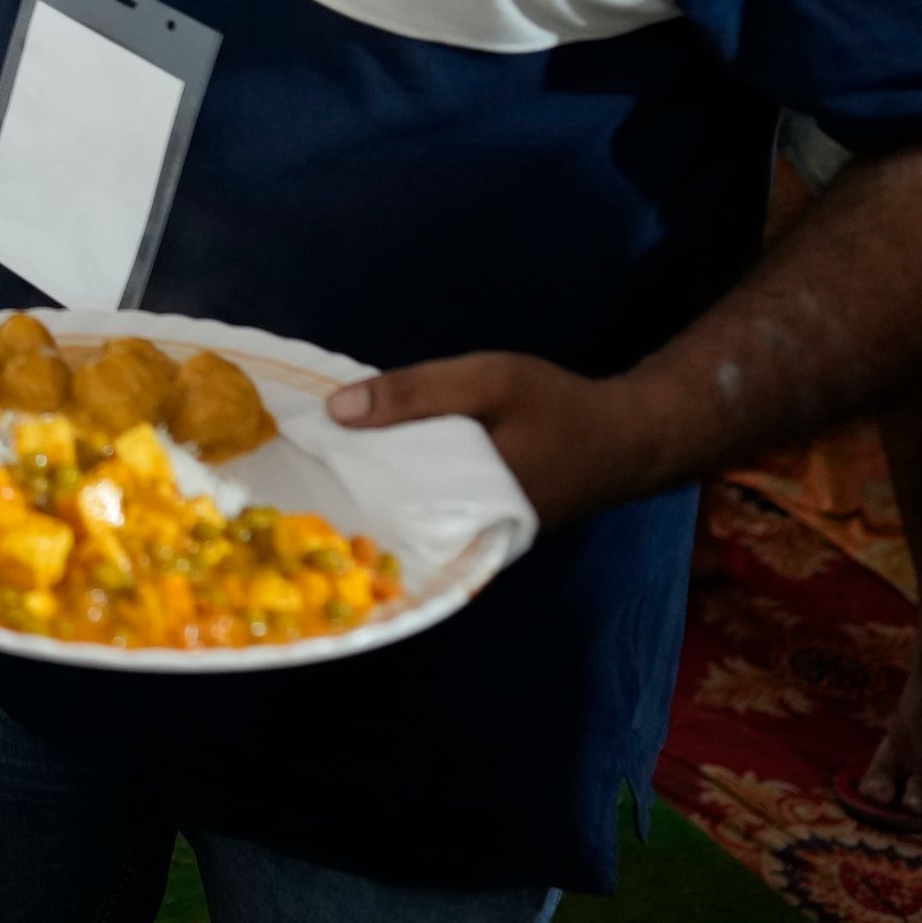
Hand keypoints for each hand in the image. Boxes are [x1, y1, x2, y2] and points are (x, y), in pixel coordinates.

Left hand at [326, 352, 672, 529]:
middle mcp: (468, 541)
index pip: (385, 512)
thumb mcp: (490, 381)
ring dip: (374, 489)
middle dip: (348, 495)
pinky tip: (371, 465)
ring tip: (318, 466)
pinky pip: (430, 510)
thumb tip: (337, 410)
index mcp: (468, 513)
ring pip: (409, 516)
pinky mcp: (484, 527)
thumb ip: (417, 393)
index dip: (339, 492)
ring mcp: (477, 539)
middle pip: (391, 519)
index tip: (292, 473)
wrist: (629, 437)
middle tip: (293, 470)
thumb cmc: (560, 408)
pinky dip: (404, 487)